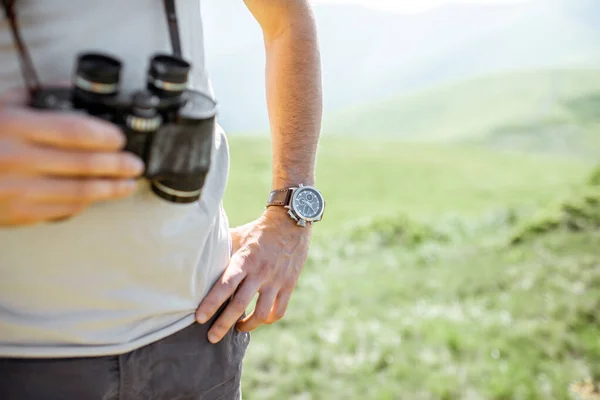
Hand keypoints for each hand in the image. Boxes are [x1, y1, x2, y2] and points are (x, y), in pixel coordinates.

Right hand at [0, 88, 144, 225]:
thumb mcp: (1, 106)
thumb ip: (37, 97)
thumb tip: (76, 90)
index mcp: (13, 126)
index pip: (73, 131)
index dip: (104, 136)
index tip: (120, 139)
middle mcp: (15, 159)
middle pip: (83, 164)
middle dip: (117, 165)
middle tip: (134, 164)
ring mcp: (16, 190)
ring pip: (79, 192)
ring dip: (110, 189)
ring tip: (127, 184)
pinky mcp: (17, 214)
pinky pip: (62, 210)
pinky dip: (86, 203)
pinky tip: (98, 197)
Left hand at [195, 207, 310, 342]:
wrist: (291, 223)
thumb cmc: (257, 231)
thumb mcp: (237, 236)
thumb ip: (221, 250)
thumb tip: (197, 258)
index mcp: (244, 260)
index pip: (225, 285)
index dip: (211, 303)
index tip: (199, 318)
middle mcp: (260, 272)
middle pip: (239, 305)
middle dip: (223, 325)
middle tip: (211, 338)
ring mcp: (276, 281)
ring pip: (261, 314)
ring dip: (247, 326)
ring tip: (237, 328)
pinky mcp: (289, 285)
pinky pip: (278, 311)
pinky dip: (268, 320)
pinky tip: (260, 319)